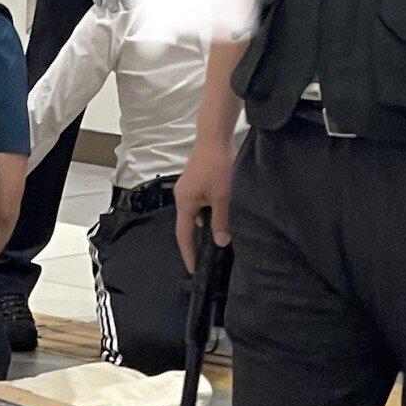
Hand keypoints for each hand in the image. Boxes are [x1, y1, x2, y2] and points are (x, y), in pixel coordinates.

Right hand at [175, 140, 234, 271]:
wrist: (214, 137)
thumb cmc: (217, 165)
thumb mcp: (222, 197)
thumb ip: (221, 220)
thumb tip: (221, 242)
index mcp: (185, 203)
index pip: (184, 235)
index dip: (188, 253)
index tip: (192, 269)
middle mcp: (182, 197)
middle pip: (187, 224)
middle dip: (196, 240)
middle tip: (206, 256)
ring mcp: (188, 187)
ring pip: (195, 212)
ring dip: (205, 223)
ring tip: (219, 234)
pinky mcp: (195, 180)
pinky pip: (199, 202)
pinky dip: (208, 211)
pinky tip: (221, 212)